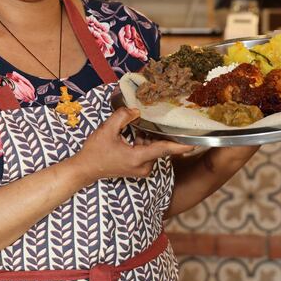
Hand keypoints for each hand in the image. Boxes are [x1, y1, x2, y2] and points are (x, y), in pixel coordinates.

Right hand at [69, 108, 194, 185]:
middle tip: (156, 119)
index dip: (180, 145)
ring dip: (149, 137)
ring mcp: (141, 169)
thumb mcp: (107, 130)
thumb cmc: (95, 151)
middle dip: (157, 132)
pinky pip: (148, 152)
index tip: (195, 142)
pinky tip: (135, 134)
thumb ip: (123, 116)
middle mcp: (143, 166)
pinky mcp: (139, 169)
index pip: (164, 149)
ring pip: (154, 148)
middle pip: (159, 146)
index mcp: (137, 158)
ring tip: (138, 126)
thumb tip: (136, 110)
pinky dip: (145, 142)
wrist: (86, 169)